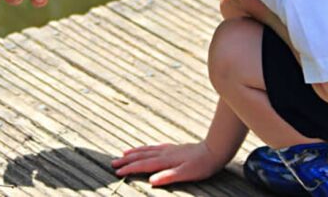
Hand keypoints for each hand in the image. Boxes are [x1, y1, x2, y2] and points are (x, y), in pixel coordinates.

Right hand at [111, 143, 227, 185]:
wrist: (213, 150)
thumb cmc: (201, 165)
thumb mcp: (186, 174)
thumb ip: (168, 176)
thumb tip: (151, 180)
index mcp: (165, 161)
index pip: (143, 165)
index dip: (129, 169)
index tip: (117, 172)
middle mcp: (163, 153)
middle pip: (141, 156)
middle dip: (126, 160)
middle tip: (113, 163)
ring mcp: (167, 149)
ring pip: (146, 150)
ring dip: (133, 153)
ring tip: (122, 154)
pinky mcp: (172, 148)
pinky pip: (153, 147)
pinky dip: (144, 148)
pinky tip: (144, 149)